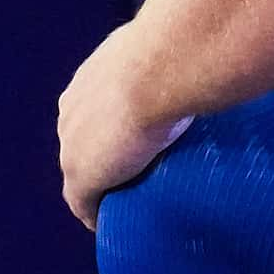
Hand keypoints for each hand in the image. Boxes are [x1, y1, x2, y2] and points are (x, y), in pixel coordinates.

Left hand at [57, 22, 195, 231]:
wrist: (159, 70)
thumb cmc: (169, 53)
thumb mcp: (163, 48)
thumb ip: (169, 56)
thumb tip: (203, 49)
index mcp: (86, 86)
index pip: (92, 117)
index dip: (110, 135)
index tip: (132, 145)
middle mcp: (71, 115)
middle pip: (82, 149)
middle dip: (103, 163)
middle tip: (137, 178)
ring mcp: (72, 148)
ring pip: (82, 178)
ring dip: (102, 191)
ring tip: (130, 204)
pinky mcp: (81, 177)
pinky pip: (84, 206)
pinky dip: (98, 217)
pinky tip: (117, 225)